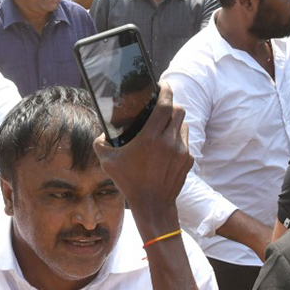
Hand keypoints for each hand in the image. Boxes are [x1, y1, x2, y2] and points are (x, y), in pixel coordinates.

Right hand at [92, 82, 192, 218]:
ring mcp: (181, 150)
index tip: (162, 84)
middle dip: (171, 103)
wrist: (153, 205)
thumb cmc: (130, 182)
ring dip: (175, 121)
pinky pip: (185, 141)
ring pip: (183, 124)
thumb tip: (101, 135)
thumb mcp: (108, 162)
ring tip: (164, 126)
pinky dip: (178, 138)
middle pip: (178, 110)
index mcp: (150, 137)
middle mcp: (169, 141)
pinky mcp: (189, 160)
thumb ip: (100, 144)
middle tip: (161, 104)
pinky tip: (167, 146)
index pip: (165, 104)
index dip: (166, 90)